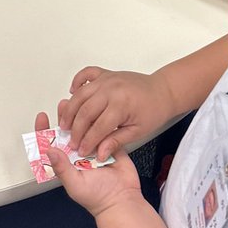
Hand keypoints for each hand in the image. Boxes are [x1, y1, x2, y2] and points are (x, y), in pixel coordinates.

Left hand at [36, 111, 142, 218]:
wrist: (122, 199)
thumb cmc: (97, 198)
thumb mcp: (74, 184)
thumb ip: (61, 168)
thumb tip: (49, 151)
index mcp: (66, 162)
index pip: (51, 144)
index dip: (44, 131)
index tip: (42, 118)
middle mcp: (78, 153)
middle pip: (68, 131)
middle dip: (64, 117)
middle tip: (63, 106)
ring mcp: (93, 147)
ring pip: (85, 127)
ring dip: (82, 116)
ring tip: (80, 106)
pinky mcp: (109, 144)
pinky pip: (104, 129)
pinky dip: (101, 122)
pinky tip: (98, 116)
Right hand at [57, 66, 174, 160]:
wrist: (163, 91)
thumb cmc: (154, 110)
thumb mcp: (138, 131)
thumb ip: (116, 141)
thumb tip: (100, 153)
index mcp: (121, 104)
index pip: (98, 127)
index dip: (88, 141)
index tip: (82, 151)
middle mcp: (111, 89)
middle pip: (85, 111)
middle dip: (76, 129)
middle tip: (71, 141)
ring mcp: (107, 79)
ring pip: (80, 94)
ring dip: (70, 110)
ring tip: (65, 124)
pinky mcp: (106, 74)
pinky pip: (86, 73)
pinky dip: (76, 82)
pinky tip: (72, 93)